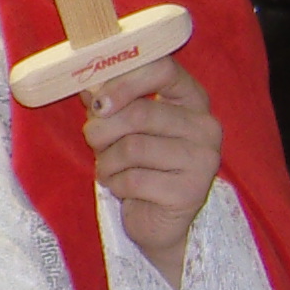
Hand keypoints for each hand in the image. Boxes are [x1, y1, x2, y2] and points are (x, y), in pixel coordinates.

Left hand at [82, 58, 222, 285]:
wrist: (158, 220)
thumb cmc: (139, 166)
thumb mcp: (124, 127)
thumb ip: (109, 102)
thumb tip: (84, 83)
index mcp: (192, 99)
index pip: (163, 68)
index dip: (123, 81)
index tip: (98, 102)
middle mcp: (205, 126)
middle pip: (140, 112)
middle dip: (102, 129)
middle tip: (93, 141)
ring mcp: (203, 159)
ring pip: (133, 147)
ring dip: (106, 161)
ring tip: (107, 169)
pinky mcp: (191, 192)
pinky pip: (135, 179)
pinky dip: (116, 184)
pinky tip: (120, 188)